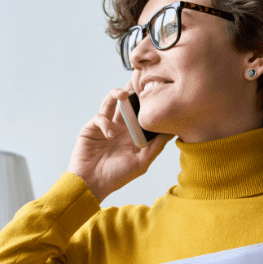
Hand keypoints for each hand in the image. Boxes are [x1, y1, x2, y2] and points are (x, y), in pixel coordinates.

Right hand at [67, 81, 172, 202]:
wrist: (91, 184)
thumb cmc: (116, 177)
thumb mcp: (141, 163)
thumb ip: (155, 147)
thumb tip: (172, 131)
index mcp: (133, 134)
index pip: (142, 112)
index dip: (148, 102)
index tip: (156, 90)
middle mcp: (120, 127)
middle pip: (128, 102)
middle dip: (133, 89)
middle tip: (139, 79)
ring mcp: (105, 125)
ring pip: (111, 101)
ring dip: (117, 94)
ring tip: (123, 94)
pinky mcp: (91, 127)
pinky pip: (100, 116)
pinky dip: (105, 122)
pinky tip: (109, 135)